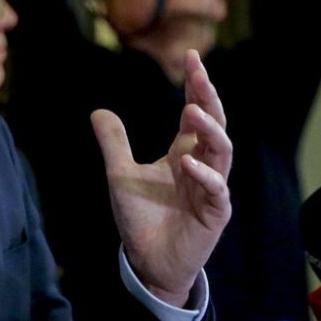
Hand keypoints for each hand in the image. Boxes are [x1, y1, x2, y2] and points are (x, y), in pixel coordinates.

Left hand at [91, 49, 231, 306]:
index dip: (195, 87)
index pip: (195, 112)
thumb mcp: (119, 173)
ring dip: (209, 130)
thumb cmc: (140, 217)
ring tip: (192, 112)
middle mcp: (202, 165)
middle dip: (208, 98)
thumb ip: (114, 143)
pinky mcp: (214, 213)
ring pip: (222, 152)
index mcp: (184, 152)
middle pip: (215, 124)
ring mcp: (211, 188)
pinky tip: (186, 163)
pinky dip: (203, 174)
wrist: (147, 261)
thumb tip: (98, 111)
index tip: (191, 58)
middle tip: (198, 74)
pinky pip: (216, 189)